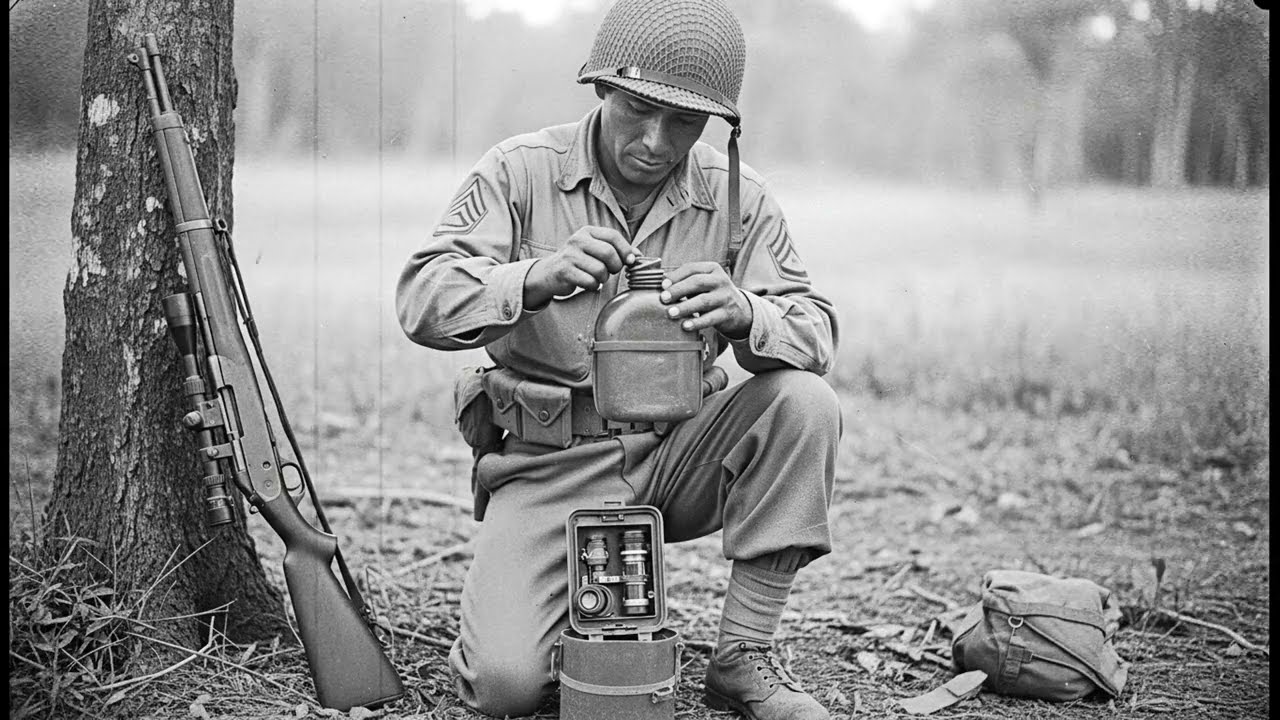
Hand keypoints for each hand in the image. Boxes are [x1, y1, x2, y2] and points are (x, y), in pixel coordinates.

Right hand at [523, 226, 637, 308]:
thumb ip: (616, 250)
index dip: (626, 250)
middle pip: (608, 253)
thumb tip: (638, 256)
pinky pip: (590, 282)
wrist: (550, 273)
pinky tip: (587, 283)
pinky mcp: (565, 271)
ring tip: (596, 277)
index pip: (613, 236)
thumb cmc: (579, 262)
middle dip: (615, 266)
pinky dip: (593, 286)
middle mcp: (577, 240)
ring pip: (600, 270)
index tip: (630, 261)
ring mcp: (569, 255)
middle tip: (610, 271)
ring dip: (603, 278)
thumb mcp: (595, 250)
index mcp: (587, 232)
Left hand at [659, 262, 752, 337]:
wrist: (739, 310)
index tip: (663, 285)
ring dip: (685, 307)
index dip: (676, 276)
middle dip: (678, 290)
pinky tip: (685, 326)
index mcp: (712, 269)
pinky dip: (697, 322)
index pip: (692, 268)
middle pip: (697, 282)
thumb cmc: (713, 294)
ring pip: (703, 301)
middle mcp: (720, 281)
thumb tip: (661, 283)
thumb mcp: (703, 283)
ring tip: (671, 313)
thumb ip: (685, 281)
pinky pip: (710, 318)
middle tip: (664, 299)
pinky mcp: (727, 313)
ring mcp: (725, 297)